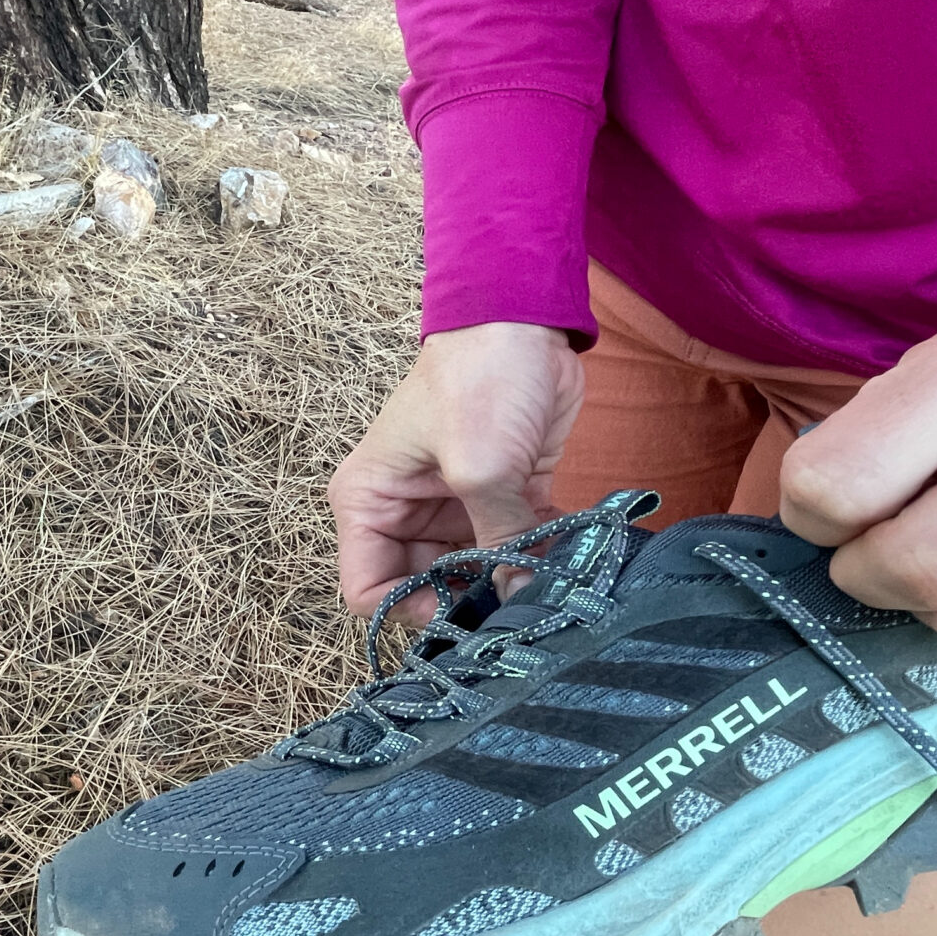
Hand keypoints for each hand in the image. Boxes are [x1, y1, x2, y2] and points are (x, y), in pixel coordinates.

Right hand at [330, 322, 586, 618]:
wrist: (523, 321)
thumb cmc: (478, 379)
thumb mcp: (481, 466)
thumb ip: (497, 541)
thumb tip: (518, 601)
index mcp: (369, 502)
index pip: (368, 591)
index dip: (411, 613)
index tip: (462, 614)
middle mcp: (404, 514)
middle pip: (425, 590)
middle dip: (470, 603)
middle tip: (515, 610)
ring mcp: (453, 509)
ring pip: (476, 575)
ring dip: (510, 583)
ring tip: (548, 585)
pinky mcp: (501, 499)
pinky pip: (515, 549)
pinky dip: (539, 558)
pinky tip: (568, 559)